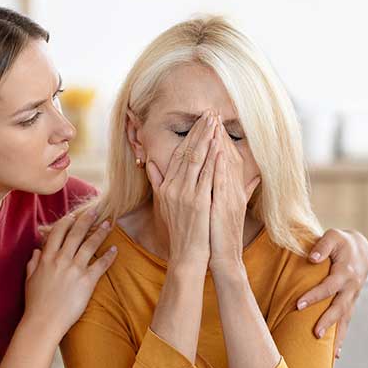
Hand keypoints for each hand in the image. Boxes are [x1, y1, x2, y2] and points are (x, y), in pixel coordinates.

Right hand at [24, 209, 117, 341]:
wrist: (44, 322)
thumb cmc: (35, 303)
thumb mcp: (29, 280)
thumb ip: (33, 263)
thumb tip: (36, 252)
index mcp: (46, 258)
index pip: (57, 232)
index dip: (66, 221)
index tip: (73, 215)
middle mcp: (61, 259)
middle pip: (76, 234)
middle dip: (86, 219)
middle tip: (96, 210)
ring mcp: (74, 269)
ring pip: (90, 245)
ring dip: (100, 232)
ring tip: (109, 224)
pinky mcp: (87, 281)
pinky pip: (100, 264)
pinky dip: (109, 256)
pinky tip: (115, 249)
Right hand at [146, 109, 217, 269]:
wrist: (186, 255)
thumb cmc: (180, 232)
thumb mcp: (164, 205)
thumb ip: (157, 182)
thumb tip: (149, 164)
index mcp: (167, 186)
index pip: (178, 154)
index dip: (189, 136)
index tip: (199, 120)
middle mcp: (173, 187)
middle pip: (187, 152)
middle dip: (199, 130)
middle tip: (210, 112)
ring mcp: (185, 194)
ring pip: (196, 159)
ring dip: (207, 138)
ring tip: (216, 121)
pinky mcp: (198, 202)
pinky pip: (206, 176)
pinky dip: (212, 159)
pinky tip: (218, 145)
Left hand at [209, 115, 260, 272]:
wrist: (223, 258)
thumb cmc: (221, 234)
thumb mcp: (230, 208)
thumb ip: (241, 190)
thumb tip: (253, 177)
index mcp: (232, 189)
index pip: (226, 157)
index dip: (219, 138)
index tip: (210, 120)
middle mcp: (234, 190)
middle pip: (227, 155)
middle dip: (218, 133)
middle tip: (211, 112)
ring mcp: (231, 197)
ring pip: (226, 164)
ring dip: (220, 142)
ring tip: (213, 123)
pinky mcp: (225, 207)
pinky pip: (222, 182)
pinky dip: (220, 166)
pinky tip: (216, 151)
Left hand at [296, 229, 367, 357]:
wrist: (360, 249)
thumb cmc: (341, 242)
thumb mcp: (333, 236)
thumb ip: (322, 246)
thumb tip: (311, 258)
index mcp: (345, 272)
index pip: (329, 287)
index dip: (314, 296)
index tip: (298, 305)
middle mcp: (351, 288)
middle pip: (340, 307)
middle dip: (328, 321)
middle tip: (316, 334)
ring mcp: (352, 297)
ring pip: (345, 319)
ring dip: (338, 336)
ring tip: (329, 354)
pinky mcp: (350, 304)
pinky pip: (346, 323)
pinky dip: (342, 338)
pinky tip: (335, 355)